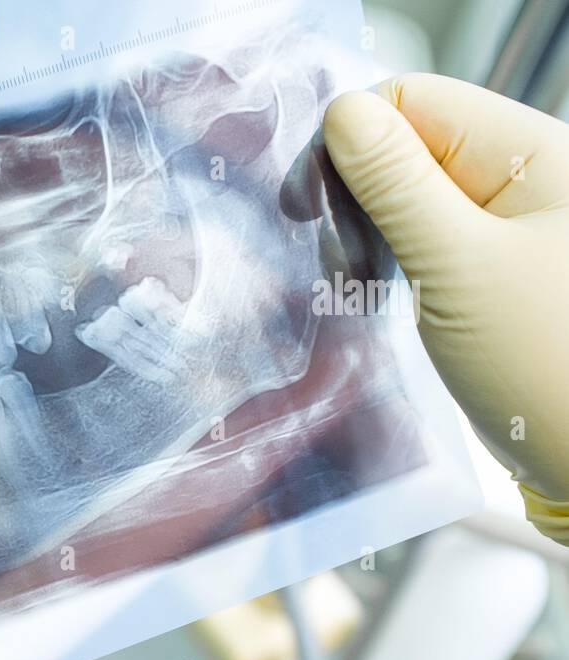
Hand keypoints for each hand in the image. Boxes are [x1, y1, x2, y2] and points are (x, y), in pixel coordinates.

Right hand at [322, 73, 568, 544]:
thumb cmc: (547, 367)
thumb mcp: (458, 266)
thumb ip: (397, 183)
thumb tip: (345, 113)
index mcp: (534, 154)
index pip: (415, 99)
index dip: (350, 140)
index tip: (308, 204)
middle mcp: (526, 178)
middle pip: (410, 142)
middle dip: (357, 193)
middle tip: (339, 257)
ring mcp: (511, 225)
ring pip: (410, 194)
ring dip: (370, 232)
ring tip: (362, 286)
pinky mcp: (494, 269)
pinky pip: (427, 237)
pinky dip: (392, 260)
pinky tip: (379, 294)